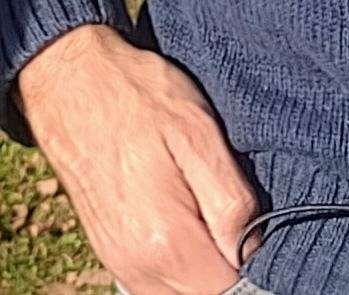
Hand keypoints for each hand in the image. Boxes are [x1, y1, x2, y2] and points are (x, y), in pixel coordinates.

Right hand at [16, 24, 259, 294]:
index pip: (227, 286)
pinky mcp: (111, 251)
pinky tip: (194, 214)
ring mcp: (119, 262)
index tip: (264, 224)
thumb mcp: (200, 134)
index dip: (255, 259)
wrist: (75, 83)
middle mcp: (137, 266)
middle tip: (243, 210)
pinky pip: (158, 279)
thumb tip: (254, 249)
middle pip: (204, 292)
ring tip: (218, 207)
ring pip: (182, 290)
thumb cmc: (142, 99)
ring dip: (207, 263)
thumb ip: (231, 202)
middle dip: (231, 262)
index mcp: (165, 241)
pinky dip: (183, 260)